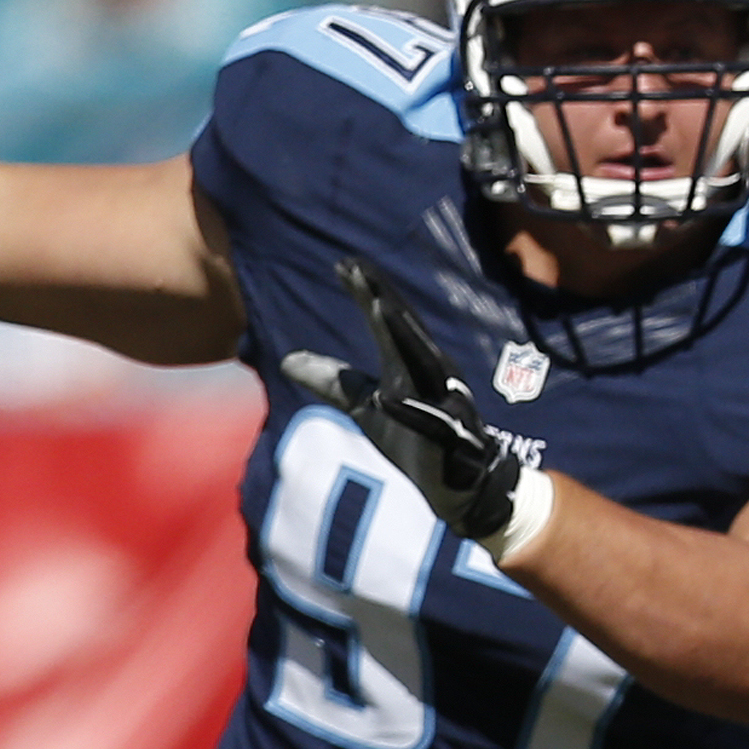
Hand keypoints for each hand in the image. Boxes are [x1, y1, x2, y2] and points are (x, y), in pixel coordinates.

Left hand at [280, 259, 527, 539]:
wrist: (463, 484)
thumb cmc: (416, 439)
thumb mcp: (366, 406)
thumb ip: (333, 381)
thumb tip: (286, 360)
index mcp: (412, 366)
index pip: (387, 324)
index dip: (368, 294)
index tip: (344, 264)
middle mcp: (432, 377)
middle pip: (405, 333)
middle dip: (384, 301)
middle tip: (359, 269)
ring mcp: (445, 406)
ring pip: (425, 365)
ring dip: (404, 337)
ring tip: (381, 308)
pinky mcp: (450, 440)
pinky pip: (430, 423)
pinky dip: (412, 410)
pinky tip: (389, 397)